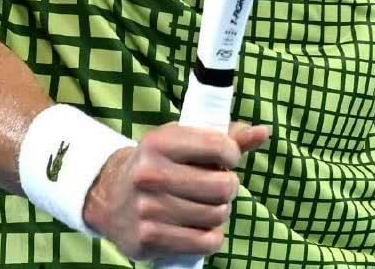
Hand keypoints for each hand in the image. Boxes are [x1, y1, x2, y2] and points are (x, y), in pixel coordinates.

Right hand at [81, 121, 270, 260]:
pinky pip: (205, 242)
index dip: (232, 154)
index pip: (218, 146)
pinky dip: (212, 236)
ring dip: (220, 212)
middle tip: (219, 185)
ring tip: (206, 204)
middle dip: (229, 186)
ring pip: (217, 216)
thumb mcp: (183, 140)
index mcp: (160, 142)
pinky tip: (200, 225)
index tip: (227, 158)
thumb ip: (225, 136)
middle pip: (223, 187)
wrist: (110, 196)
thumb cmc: (159, 163)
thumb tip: (264, 133)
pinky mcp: (149, 239)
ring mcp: (149, 209)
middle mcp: (151, 175)